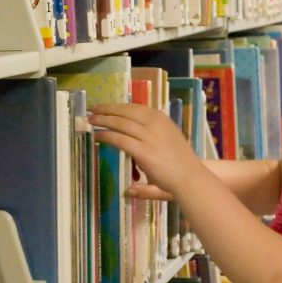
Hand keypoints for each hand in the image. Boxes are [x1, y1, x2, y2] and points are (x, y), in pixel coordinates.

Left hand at [87, 103, 202, 196]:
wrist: (190, 177)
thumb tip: (135, 137)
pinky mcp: (143, 151)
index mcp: (161, 118)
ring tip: (91, 120)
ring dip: (103, 120)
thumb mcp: (166, 140)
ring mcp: (149, 136)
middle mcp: (154, 123)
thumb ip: (150, 136)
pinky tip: (98, 136)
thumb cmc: (180, 162)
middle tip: (92, 110)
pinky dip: (106, 136)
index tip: (104, 106)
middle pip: (125, 112)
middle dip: (106, 109)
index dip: (117, 106)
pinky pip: (120, 139)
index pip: (134, 107)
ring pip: (120, 124)